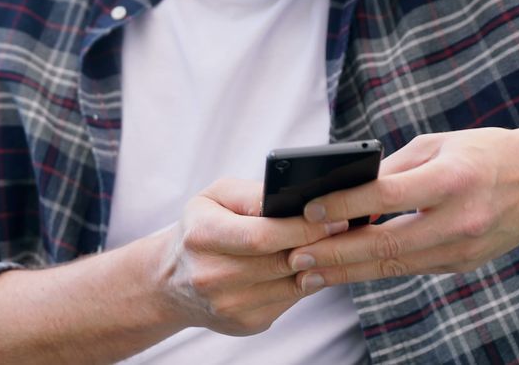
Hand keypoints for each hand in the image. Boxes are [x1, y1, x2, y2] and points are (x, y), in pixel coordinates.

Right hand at [154, 179, 349, 335]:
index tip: (334, 218)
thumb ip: (252, 194)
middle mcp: (211, 276)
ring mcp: (228, 305)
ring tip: (334, 245)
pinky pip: (289, 302)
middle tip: (346, 229)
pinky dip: (304, 283)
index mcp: (201, 236)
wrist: (172, 280)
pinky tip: (310, 267)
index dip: (303, 228)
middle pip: (281, 262)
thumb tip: (294, 199)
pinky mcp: (245, 324)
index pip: (261, 236)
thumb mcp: (215, 197)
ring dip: (318, 266)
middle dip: (318, 244)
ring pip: (291, 285)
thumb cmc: (201, 229)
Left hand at [286, 128, 518, 287]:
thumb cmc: (484, 152)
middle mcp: (460, 220)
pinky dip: (375, 269)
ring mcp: (464, 248)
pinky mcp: (463, 263)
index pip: (385, 197)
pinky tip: (345, 269)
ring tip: (309, 274)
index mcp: (451, 180)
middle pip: (385, 245)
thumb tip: (344, 188)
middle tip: (296, 259)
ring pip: (394, 266)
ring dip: (348, 271)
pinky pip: (410, 267)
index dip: (342, 206)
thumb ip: (392, 168)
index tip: (307, 211)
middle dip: (335, 255)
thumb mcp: (437, 144)